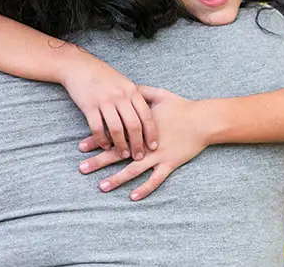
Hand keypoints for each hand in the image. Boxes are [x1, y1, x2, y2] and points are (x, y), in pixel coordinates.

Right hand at [62, 54, 157, 160]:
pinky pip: (97, 127)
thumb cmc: (103, 76)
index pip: (146, 115)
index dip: (151, 132)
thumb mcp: (123, 83)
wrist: (79, 66)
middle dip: (138, 143)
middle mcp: (120, 96)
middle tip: (139, 156)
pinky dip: (102, 139)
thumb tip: (145, 118)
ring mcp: (104, 101)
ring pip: (116, 129)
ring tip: (123, 154)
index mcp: (131, 90)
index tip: (154, 146)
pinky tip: (104, 146)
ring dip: (121, 145)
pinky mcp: (89, 106)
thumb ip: (134, 97)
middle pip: (133, 124)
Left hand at [77, 86, 209, 200]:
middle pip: (118, 154)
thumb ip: (140, 91)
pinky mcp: (170, 164)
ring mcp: (157, 155)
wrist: (203, 120)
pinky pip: (155, 179)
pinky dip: (145, 189)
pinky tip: (132, 196)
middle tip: (82, 168)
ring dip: (116, 179)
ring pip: (133, 170)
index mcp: (140, 126)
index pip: (114, 134)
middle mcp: (145, 143)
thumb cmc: (182, 106)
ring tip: (101, 187)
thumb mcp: (159, 94)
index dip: (97, 139)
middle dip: (99, 161)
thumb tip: (126, 86)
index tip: (81, 146)